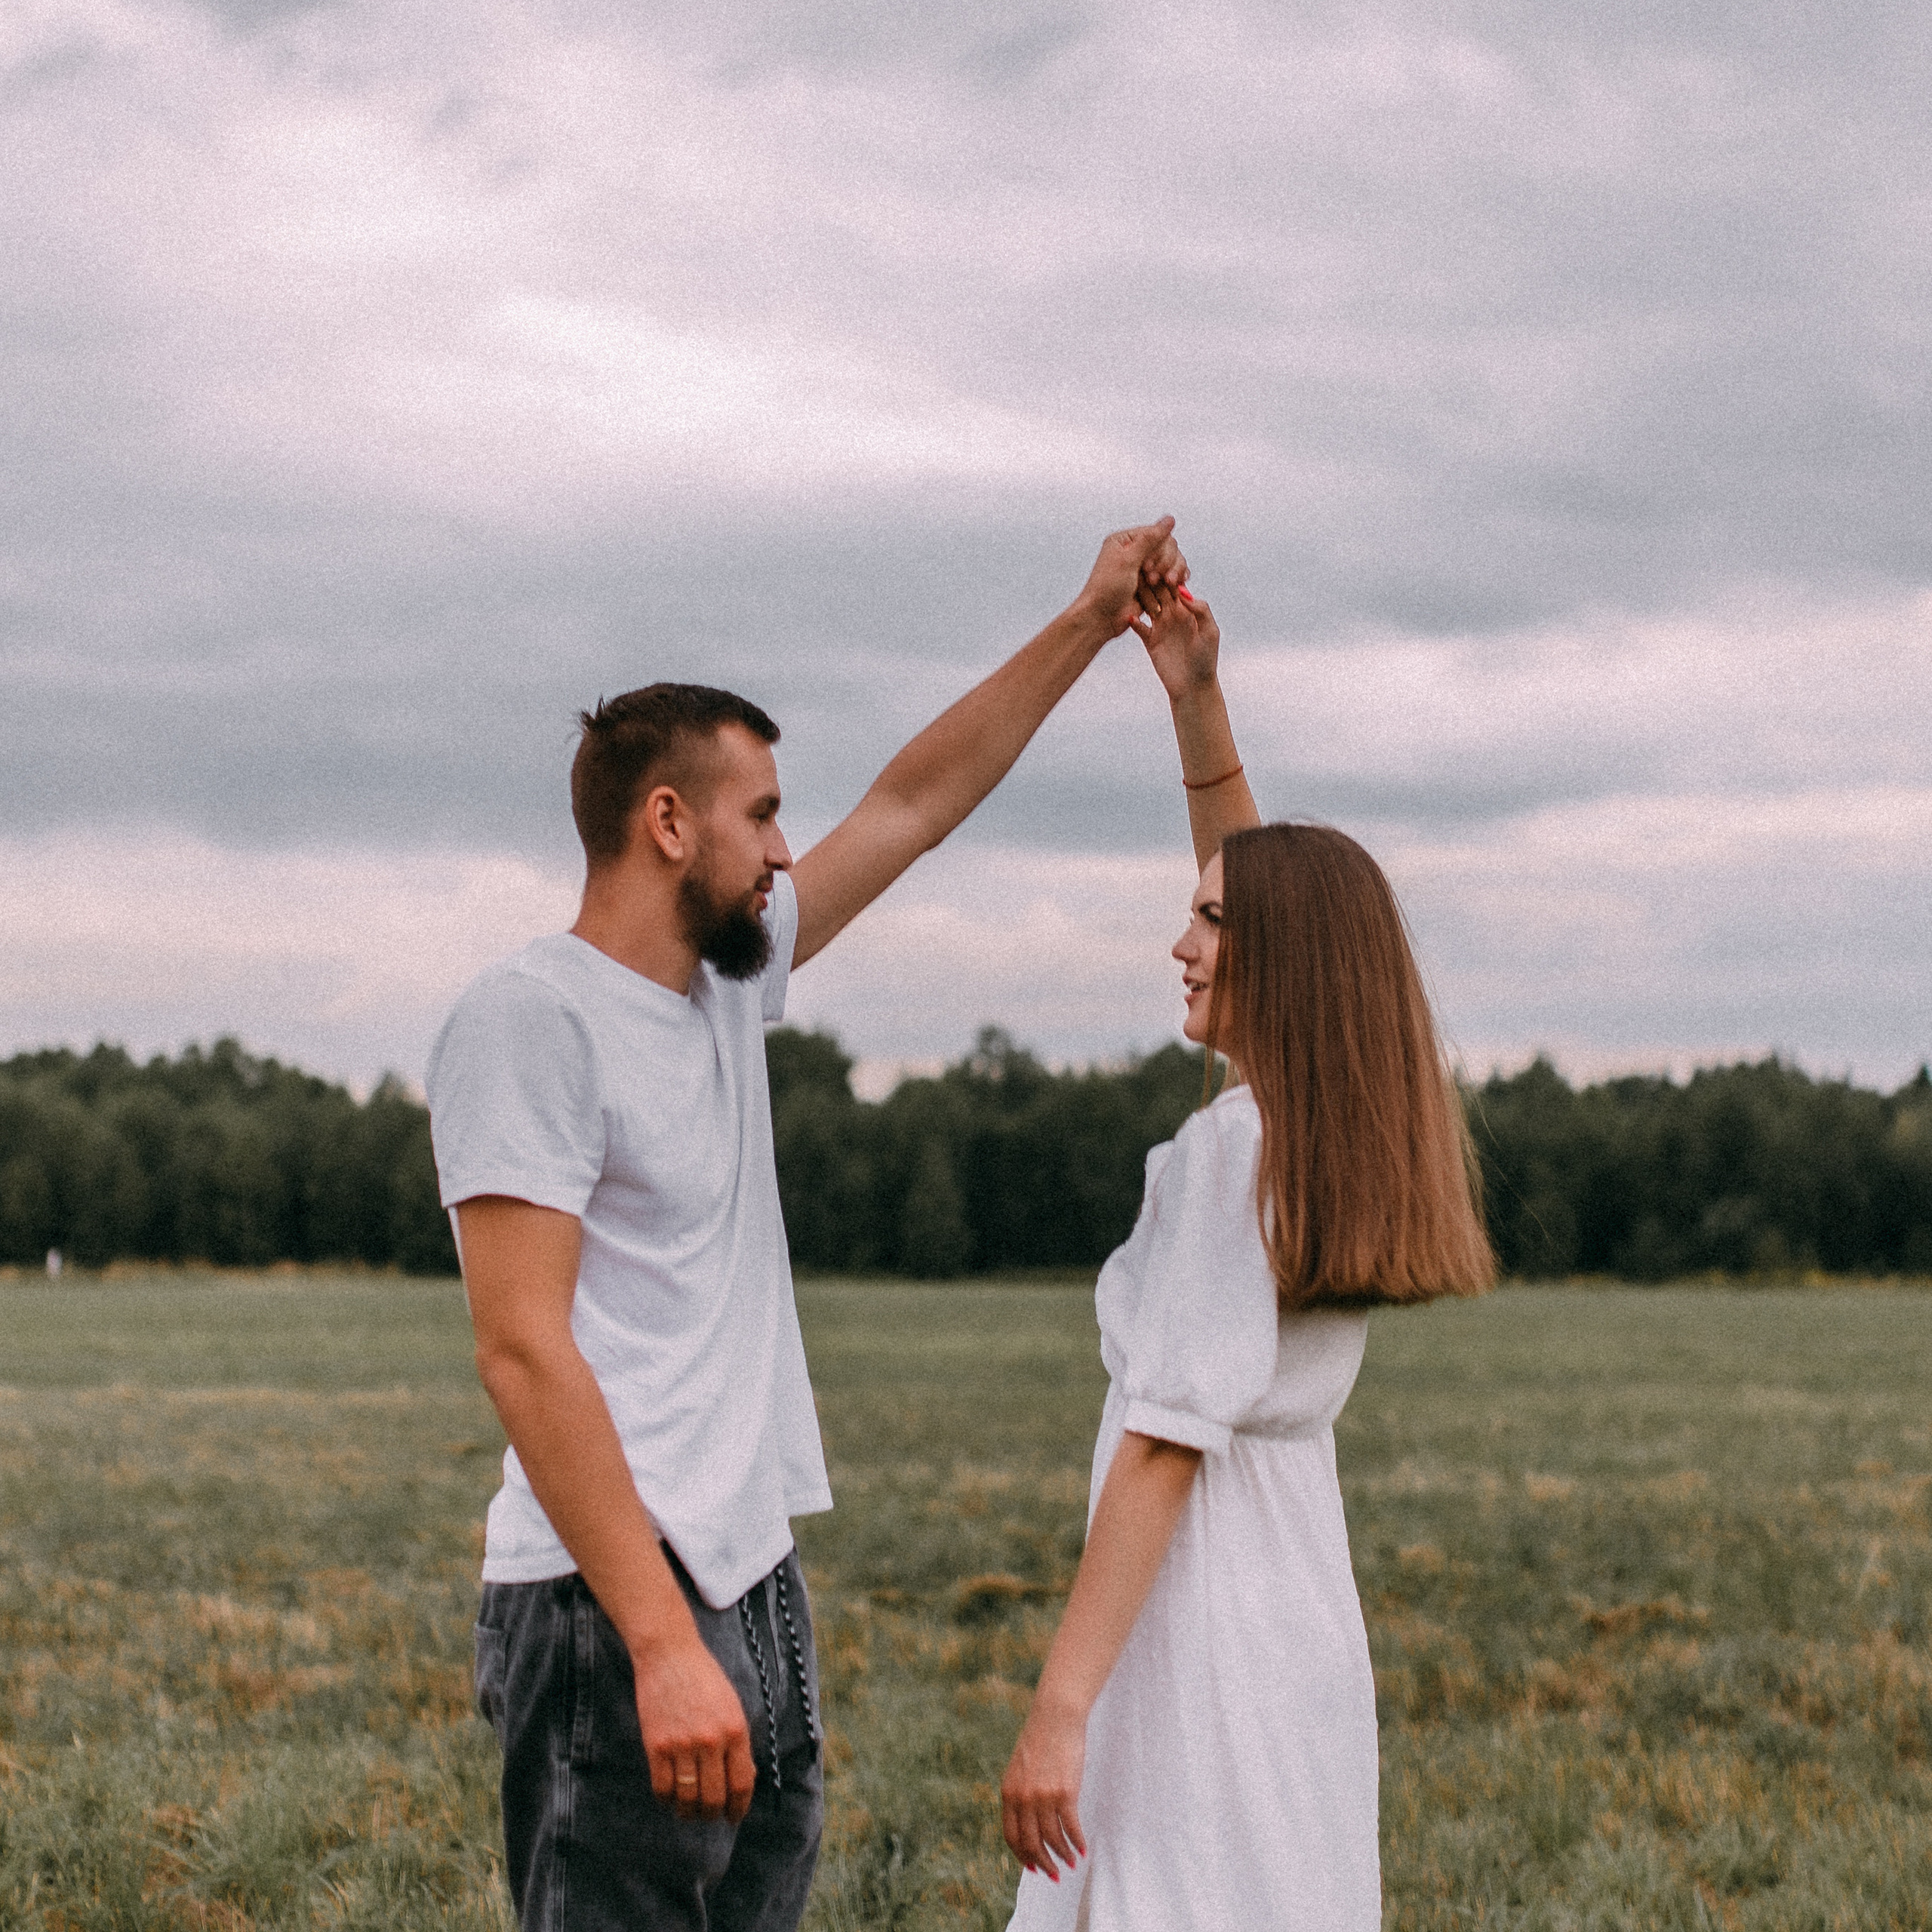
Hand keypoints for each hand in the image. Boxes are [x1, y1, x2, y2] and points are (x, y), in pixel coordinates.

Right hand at [635, 1630, 757, 1824]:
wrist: (670, 1654)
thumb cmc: (704, 1679)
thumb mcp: (732, 1706)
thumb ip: (737, 1743)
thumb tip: (742, 1781)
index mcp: (735, 1730)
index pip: (741, 1784)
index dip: (738, 1808)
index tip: (733, 1817)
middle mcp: (711, 1740)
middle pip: (714, 1798)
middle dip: (712, 1814)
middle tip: (708, 1817)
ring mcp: (683, 1744)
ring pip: (687, 1798)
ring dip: (688, 1812)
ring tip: (687, 1811)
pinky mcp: (657, 1745)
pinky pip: (662, 1787)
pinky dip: (666, 1799)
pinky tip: (669, 1797)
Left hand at [1001, 1695, 1087, 1881]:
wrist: (1056, 1716)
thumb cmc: (1040, 1739)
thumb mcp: (1020, 1767)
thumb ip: (1020, 1793)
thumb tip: (1029, 1821)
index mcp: (1008, 1792)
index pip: (1011, 1836)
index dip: (1022, 1855)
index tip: (1033, 1866)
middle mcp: (1023, 1798)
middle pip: (1031, 1843)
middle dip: (1043, 1863)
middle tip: (1054, 1875)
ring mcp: (1043, 1797)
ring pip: (1052, 1839)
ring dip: (1063, 1856)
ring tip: (1071, 1863)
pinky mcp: (1065, 1793)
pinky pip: (1070, 1827)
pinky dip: (1077, 1842)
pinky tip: (1083, 1850)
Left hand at [1074, 517, 1187, 637]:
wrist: (1101, 617)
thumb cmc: (1107, 589)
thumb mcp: (1128, 560)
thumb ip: (1150, 539)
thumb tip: (1170, 519)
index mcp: (1126, 540)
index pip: (1157, 535)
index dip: (1159, 550)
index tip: (1147, 567)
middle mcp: (1136, 551)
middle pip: (1168, 547)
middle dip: (1166, 563)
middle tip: (1153, 579)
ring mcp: (1145, 568)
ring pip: (1173, 562)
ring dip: (1173, 572)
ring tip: (1167, 584)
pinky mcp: (1152, 584)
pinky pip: (1172, 576)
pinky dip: (1177, 580)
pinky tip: (1178, 584)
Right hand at [1139, 582, 1220, 703]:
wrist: (1193, 686)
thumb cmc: (1206, 659)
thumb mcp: (1210, 632)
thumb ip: (1201, 610)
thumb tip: (1183, 593)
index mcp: (1187, 610)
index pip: (1175, 586)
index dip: (1167, 576)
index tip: (1159, 566)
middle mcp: (1172, 615)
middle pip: (1158, 592)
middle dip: (1150, 581)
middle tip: (1141, 572)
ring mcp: (1160, 627)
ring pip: (1146, 605)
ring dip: (1139, 597)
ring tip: (1131, 590)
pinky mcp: (1150, 641)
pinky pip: (1138, 627)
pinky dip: (1133, 621)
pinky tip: (1130, 617)